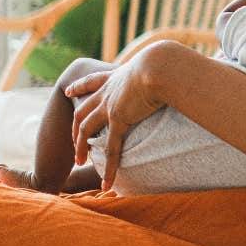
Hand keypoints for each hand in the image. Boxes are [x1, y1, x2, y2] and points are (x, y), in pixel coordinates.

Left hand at [64, 48, 166, 190]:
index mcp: (117, 77)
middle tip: (72, 140)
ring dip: (80, 147)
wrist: (160, 65)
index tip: (68, 91)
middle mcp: (109, 91)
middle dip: (75, 126)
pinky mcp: (118, 119)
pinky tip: (107, 182)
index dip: (78, 87)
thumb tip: (176, 69)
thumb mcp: (158, 65)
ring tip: (79, 162)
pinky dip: (109, 167)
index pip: (92, 81)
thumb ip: (161, 71)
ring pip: (85, 129)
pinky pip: (111, 147)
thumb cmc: (166, 63)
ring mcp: (110, 105)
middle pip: (82, 109)